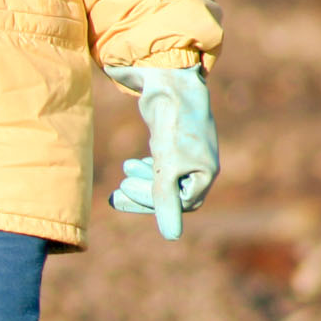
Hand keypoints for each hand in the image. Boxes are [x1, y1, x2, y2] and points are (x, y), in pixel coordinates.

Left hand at [104, 65, 219, 241]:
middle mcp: (202, 165)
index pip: (179, 204)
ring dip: (142, 182)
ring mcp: (190, 153)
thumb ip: (166, 201)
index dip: (150, 203)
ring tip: (123, 173)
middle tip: (115, 196)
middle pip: (171, 194)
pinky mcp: (177, 142)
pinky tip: (132, 165)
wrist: (170, 82)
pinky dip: (147, 169)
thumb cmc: (173, 125)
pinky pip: (163, 165)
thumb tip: (171, 237)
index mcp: (206, 173)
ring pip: (165, 179)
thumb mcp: (166, 166)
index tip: (124, 192)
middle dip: (142, 196)